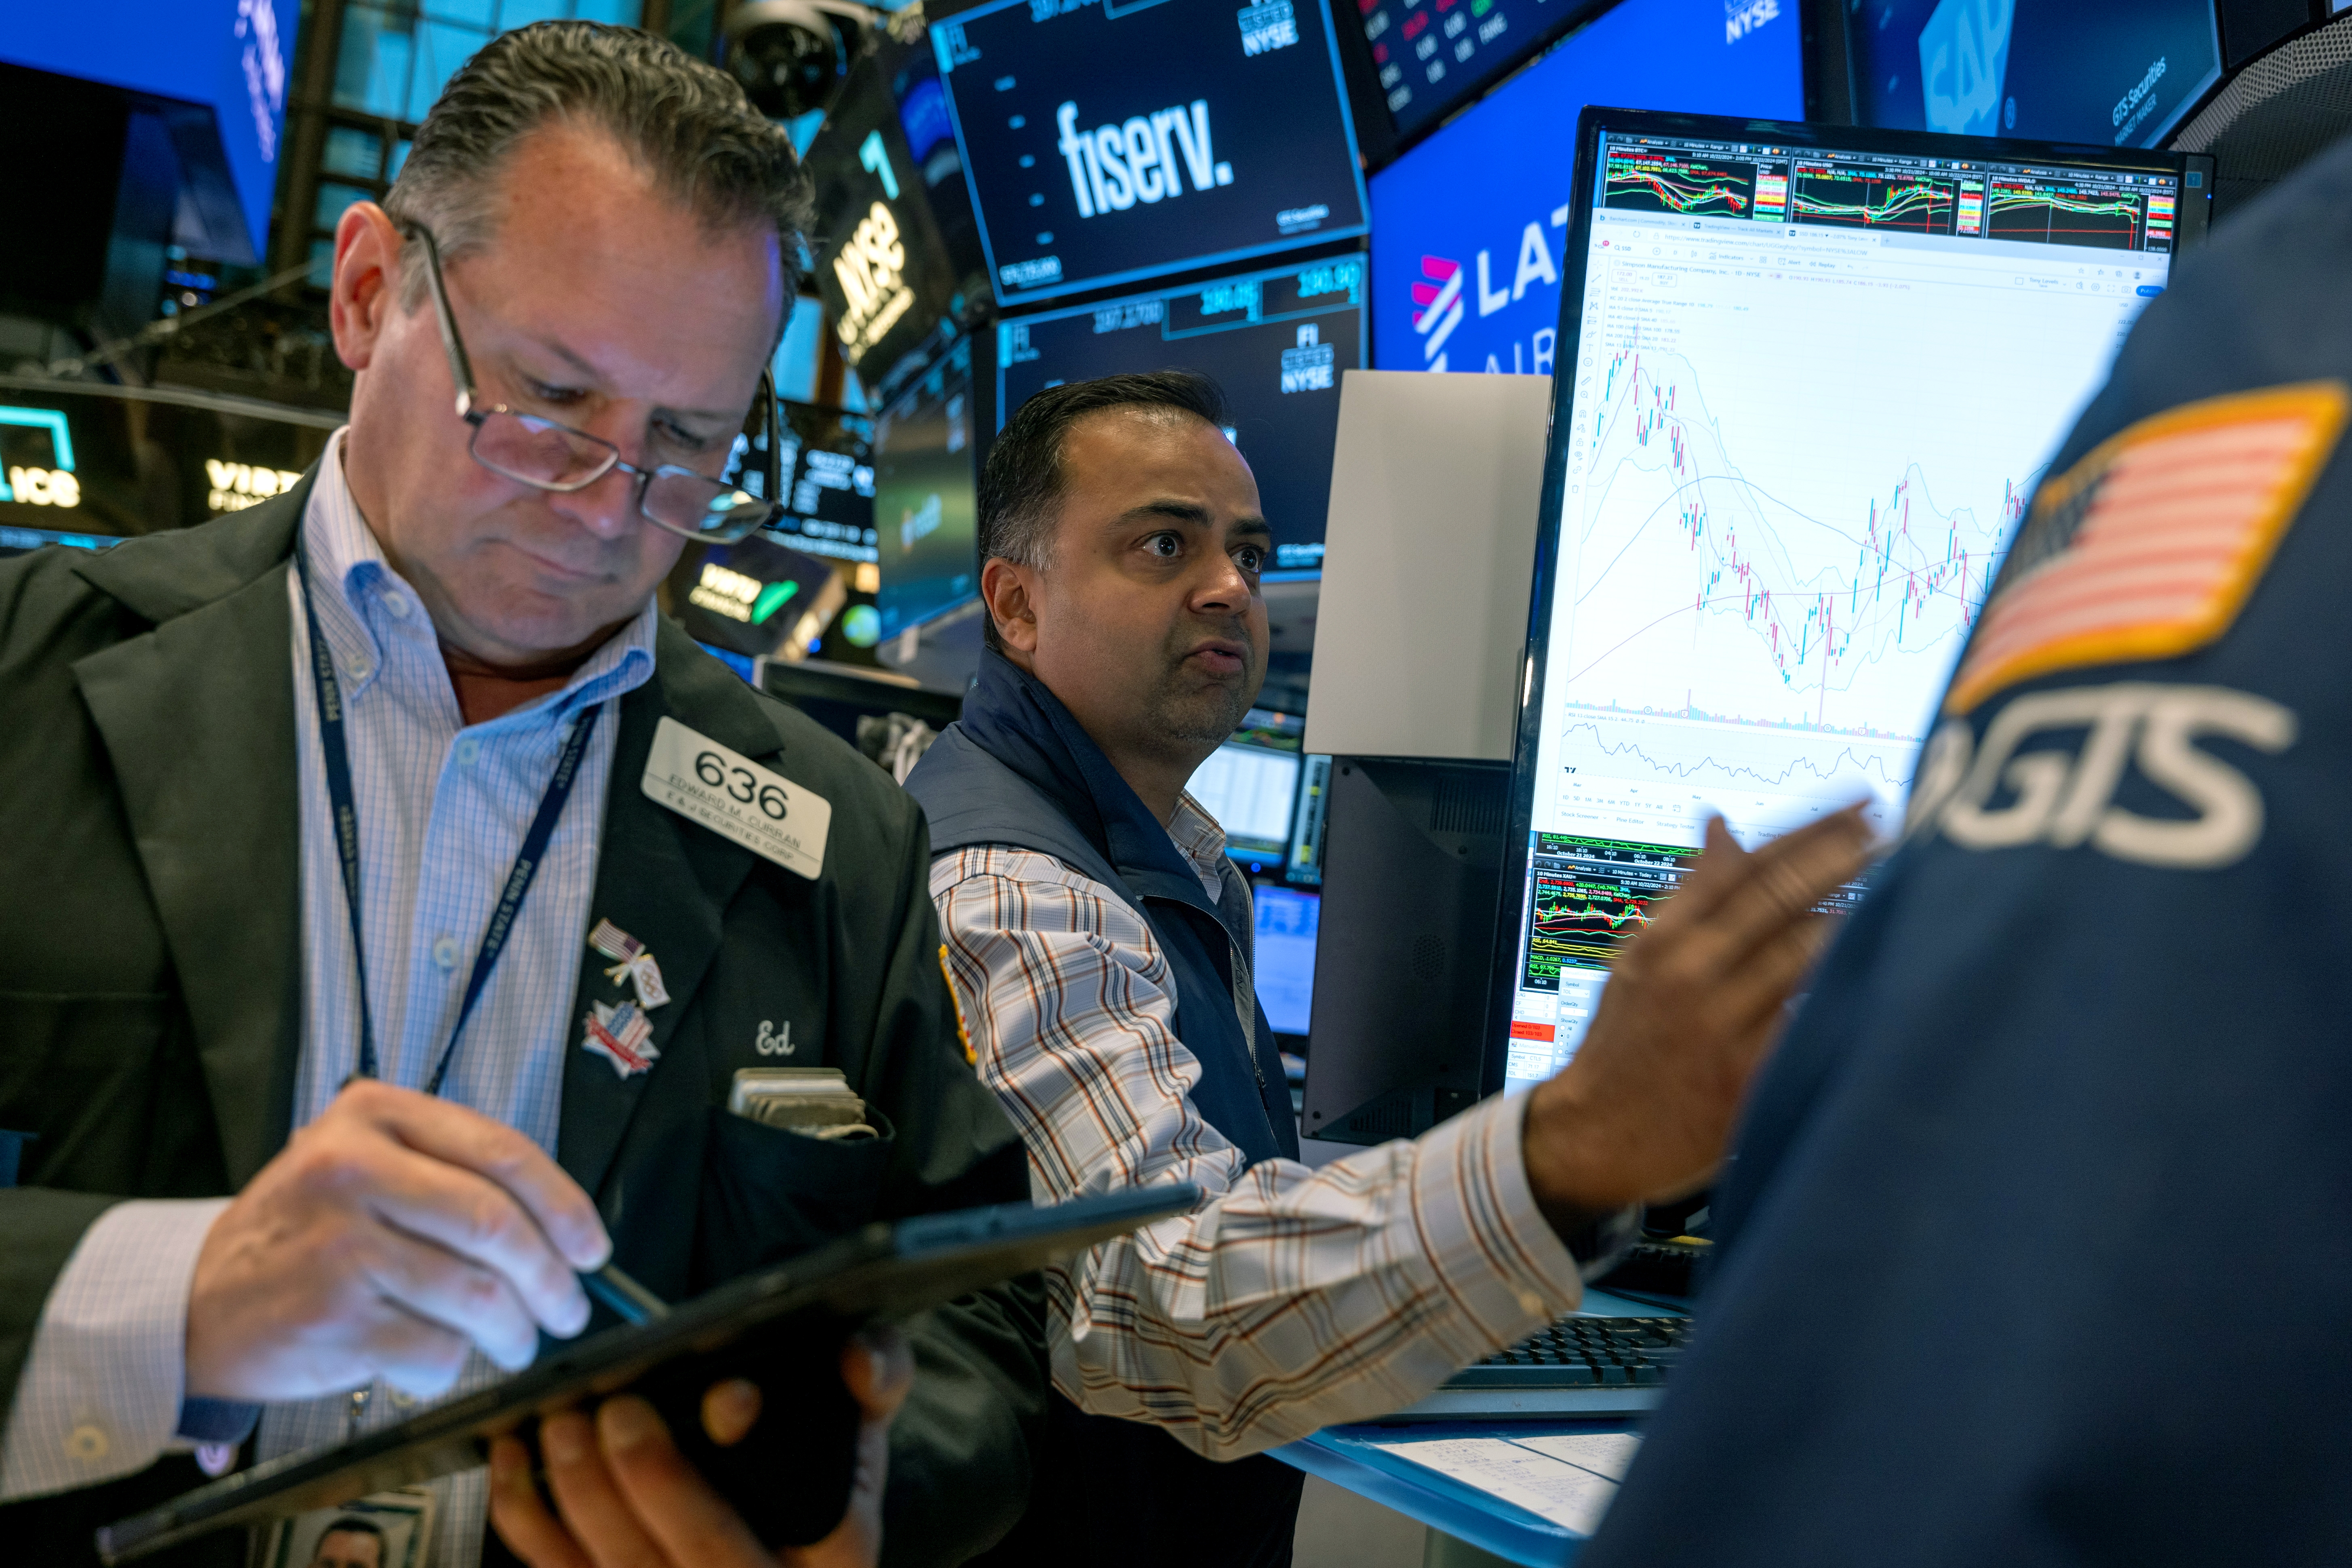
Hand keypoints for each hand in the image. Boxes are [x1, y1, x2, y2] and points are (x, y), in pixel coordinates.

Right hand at [185, 1078, 609, 1400]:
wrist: (195, 1300)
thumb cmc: (302, 1234)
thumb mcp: (365, 1165)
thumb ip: (451, 1174)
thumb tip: (562, 1227)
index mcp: (374, 1115)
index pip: (503, 1152)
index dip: (564, 1205)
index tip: (592, 1246)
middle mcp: (354, 1168)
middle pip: (498, 1225)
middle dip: (552, 1277)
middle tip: (569, 1306)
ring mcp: (341, 1245)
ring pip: (477, 1293)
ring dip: (514, 1330)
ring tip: (517, 1340)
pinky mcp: (334, 1317)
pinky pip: (436, 1348)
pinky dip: (455, 1362)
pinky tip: (444, 1357)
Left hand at [487, 1329, 916, 1567]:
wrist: (770, 1565)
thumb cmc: (806, 1492)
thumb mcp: (857, 1439)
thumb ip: (873, 1383)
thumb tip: (857, 1352)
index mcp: (835, 1551)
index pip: (823, 1518)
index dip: (778, 1456)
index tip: (734, 1397)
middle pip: (706, 1548)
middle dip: (656, 1477)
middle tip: (620, 1410)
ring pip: (625, 1567)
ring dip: (584, 1494)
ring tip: (562, 1424)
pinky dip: (527, 1519)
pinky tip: (514, 1461)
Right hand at [1522, 805, 1877, 1220]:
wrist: (1595, 1135)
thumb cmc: (1626, 1041)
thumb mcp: (1640, 957)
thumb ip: (1689, 894)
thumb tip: (1720, 823)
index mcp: (1661, 941)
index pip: (1741, 867)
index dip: (1805, 831)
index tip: (1855, 806)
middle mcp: (1688, 975)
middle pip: (1775, 899)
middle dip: (1839, 857)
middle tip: (1892, 827)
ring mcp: (1719, 1027)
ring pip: (1800, 957)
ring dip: (1853, 917)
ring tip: (1901, 884)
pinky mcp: (1745, 1079)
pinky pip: (1805, 1024)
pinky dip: (1842, 994)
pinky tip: (1883, 968)